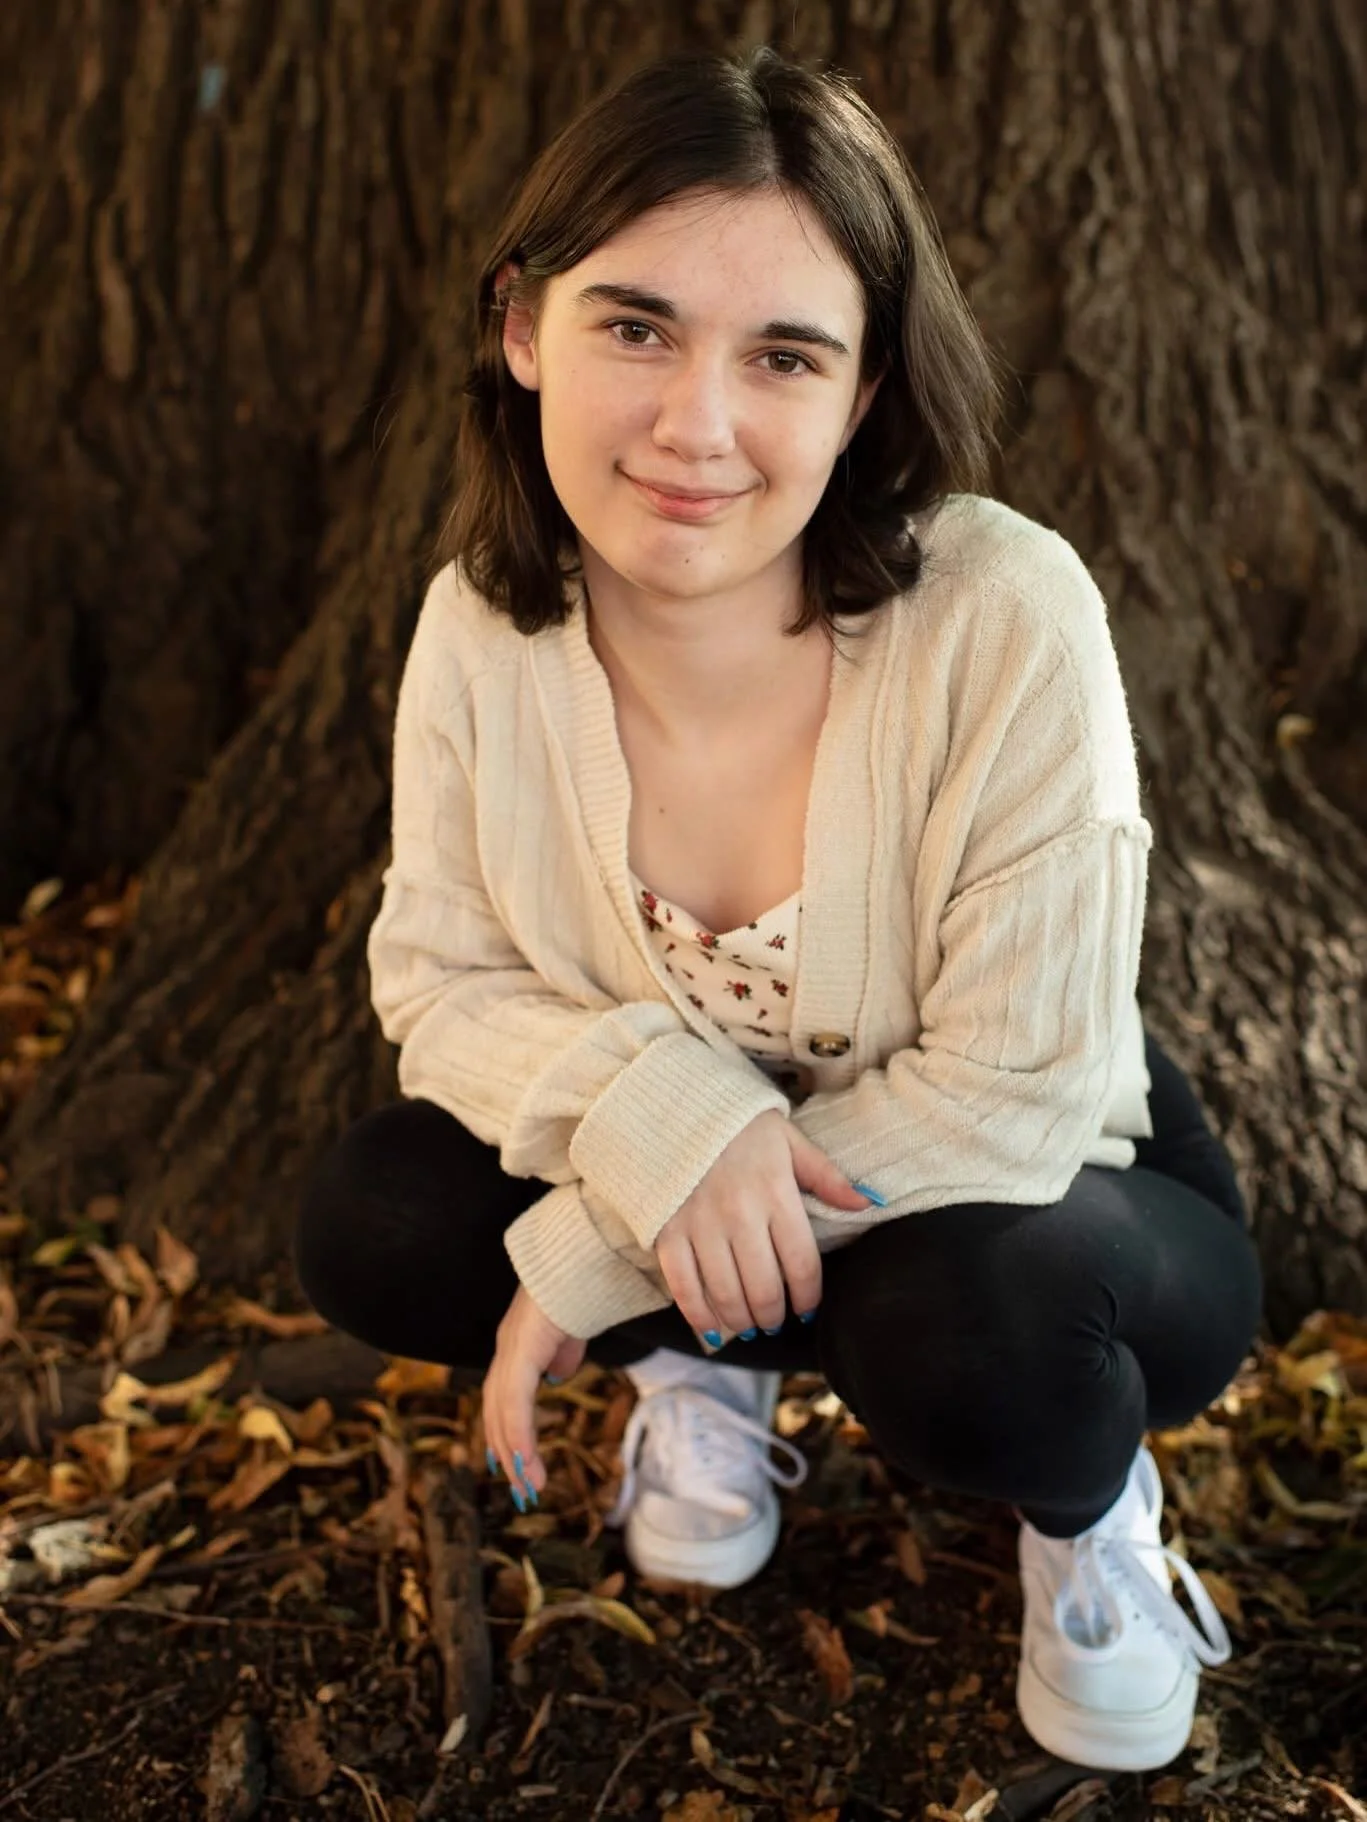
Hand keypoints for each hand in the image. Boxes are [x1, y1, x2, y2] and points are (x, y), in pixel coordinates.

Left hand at [482, 1285, 586, 1506]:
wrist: (584, 1257)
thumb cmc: (582, 1286)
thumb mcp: (572, 1331)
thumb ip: (562, 1353)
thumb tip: (557, 1376)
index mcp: (518, 1346)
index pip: (503, 1397)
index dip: (506, 1431)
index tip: (513, 1464)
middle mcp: (506, 1349)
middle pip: (496, 1411)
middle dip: (507, 1452)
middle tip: (522, 1488)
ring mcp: (510, 1349)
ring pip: (501, 1412)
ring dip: (513, 1452)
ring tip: (529, 1485)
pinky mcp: (520, 1350)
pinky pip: (513, 1403)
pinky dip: (518, 1436)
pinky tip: (526, 1461)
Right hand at [653, 1110, 870, 1340]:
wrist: (677, 1105)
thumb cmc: (741, 1126)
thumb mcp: (790, 1141)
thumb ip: (827, 1177)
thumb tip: (868, 1203)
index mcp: (776, 1194)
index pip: (802, 1265)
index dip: (809, 1297)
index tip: (808, 1309)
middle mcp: (739, 1215)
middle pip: (765, 1288)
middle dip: (775, 1315)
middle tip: (777, 1321)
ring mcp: (700, 1226)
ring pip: (727, 1294)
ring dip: (743, 1320)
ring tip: (751, 1324)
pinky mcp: (667, 1232)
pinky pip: (684, 1287)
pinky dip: (700, 1316)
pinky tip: (714, 1329)